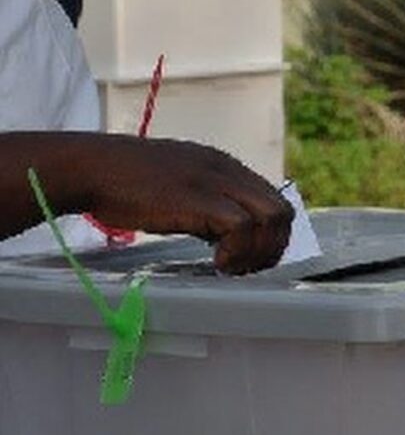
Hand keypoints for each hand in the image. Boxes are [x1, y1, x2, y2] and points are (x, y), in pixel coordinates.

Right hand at [1, 133, 294, 273]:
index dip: (272, 235)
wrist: (91, 168)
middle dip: (273, 247)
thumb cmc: (125, 184)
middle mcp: (228, 170)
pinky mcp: (200, 198)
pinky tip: (215, 263)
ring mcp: (216, 182)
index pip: (274, 200)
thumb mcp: (180, 188)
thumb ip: (209, 206)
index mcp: (225, 166)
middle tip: (245, 268)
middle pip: (282, 211)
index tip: (251, 257)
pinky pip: (242, 226)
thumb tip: (230, 239)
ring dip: (258, 251)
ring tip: (230, 267)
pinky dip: (237, 251)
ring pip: (271, 217)